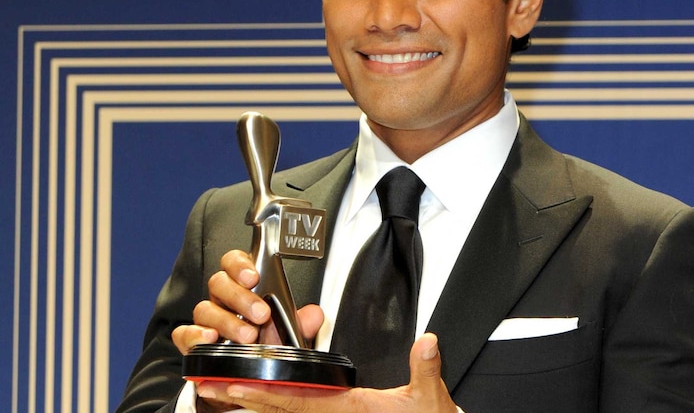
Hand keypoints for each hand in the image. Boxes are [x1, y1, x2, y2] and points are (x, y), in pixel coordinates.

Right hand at [172, 250, 319, 353]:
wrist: (247, 378)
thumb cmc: (264, 346)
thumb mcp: (286, 334)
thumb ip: (300, 323)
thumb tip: (314, 315)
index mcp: (244, 288)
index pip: (233, 262)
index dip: (240, 264)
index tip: (253, 276)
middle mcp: (222, 300)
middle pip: (219, 283)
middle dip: (240, 297)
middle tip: (260, 314)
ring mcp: (205, 320)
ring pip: (205, 308)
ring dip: (227, 321)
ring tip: (247, 335)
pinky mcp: (192, 342)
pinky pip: (183, 333)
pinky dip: (194, 335)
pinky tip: (210, 339)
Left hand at [195, 332, 457, 412]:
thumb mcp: (429, 398)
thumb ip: (425, 368)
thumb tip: (428, 341)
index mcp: (349, 407)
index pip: (299, 400)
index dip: (266, 393)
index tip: (237, 385)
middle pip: (281, 409)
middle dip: (245, 398)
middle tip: (211, 388)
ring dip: (254, 405)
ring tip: (222, 394)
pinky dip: (276, 409)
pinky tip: (260, 405)